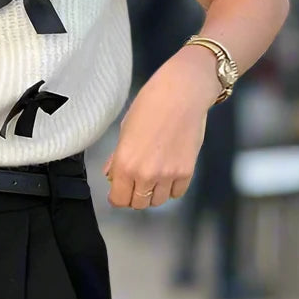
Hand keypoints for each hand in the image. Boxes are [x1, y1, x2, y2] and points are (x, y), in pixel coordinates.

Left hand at [103, 55, 213, 209]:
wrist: (181, 95)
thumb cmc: (149, 105)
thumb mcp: (125, 129)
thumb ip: (117, 157)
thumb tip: (111, 174)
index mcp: (125, 163)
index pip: (119, 199)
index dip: (118, 197)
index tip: (119, 191)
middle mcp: (145, 174)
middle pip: (138, 203)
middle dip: (135, 195)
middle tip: (136, 182)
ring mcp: (167, 175)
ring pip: (158, 201)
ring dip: (154, 192)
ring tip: (154, 175)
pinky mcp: (187, 172)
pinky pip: (177, 193)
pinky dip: (172, 187)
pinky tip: (169, 172)